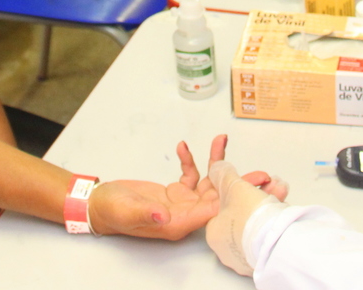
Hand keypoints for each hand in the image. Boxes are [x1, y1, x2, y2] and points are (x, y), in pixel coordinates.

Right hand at [88, 135, 286, 239]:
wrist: (99, 205)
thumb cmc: (112, 211)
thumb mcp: (128, 211)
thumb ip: (148, 213)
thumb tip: (166, 215)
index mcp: (178, 224)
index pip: (213, 211)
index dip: (234, 198)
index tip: (253, 188)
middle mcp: (185, 214)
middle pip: (219, 198)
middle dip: (240, 183)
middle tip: (264, 172)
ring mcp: (181, 203)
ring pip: (208, 182)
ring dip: (217, 162)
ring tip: (222, 139)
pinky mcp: (174, 192)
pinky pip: (190, 175)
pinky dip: (190, 160)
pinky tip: (185, 147)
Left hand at [205, 161, 287, 275]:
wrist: (276, 242)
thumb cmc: (250, 217)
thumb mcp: (233, 187)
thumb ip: (224, 175)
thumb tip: (218, 168)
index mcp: (213, 232)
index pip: (222, 206)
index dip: (239, 189)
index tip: (252, 180)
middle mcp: (226, 248)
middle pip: (242, 212)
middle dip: (258, 193)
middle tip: (271, 182)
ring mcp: (244, 257)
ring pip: (256, 223)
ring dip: (269, 202)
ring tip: (281, 188)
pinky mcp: (261, 261)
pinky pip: (266, 236)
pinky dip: (273, 220)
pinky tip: (284, 206)